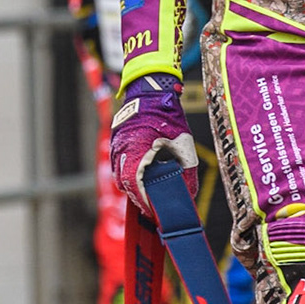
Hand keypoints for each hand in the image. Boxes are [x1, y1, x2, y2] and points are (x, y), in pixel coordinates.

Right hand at [109, 73, 198, 214]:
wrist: (151, 90)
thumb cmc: (168, 115)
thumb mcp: (183, 144)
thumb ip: (186, 172)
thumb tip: (188, 195)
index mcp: (138, 149)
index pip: (135, 183)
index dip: (144, 201)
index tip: (154, 213)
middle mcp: (122, 148)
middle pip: (124, 183)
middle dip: (138, 198)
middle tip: (153, 209)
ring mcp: (116, 145)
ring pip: (119, 175)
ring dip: (132, 187)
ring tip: (149, 195)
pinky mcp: (116, 142)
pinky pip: (119, 165)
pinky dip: (128, 174)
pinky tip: (143, 177)